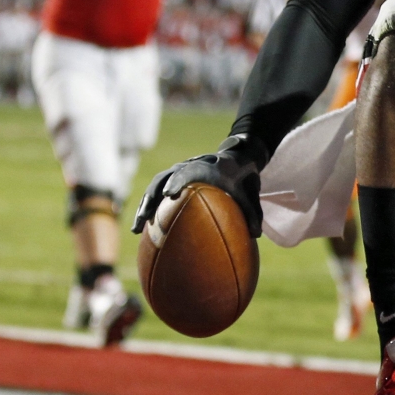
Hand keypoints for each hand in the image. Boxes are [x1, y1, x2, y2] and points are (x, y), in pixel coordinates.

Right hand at [132, 135, 265, 237]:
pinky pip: (157, 195)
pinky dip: (149, 210)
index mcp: (204, 167)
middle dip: (152, 199)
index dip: (177, 181)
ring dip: (145, 207)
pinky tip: (143, 232)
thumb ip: (253, 210)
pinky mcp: (173, 181)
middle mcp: (186, 167)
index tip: (168, 195)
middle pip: (163, 180)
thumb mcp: (250, 191)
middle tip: (145, 219)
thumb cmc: (243, 177)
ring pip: (154, 188)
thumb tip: (257, 234)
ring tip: (136, 230)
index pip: (187, 171)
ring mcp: (177, 173)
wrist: (237, 159)